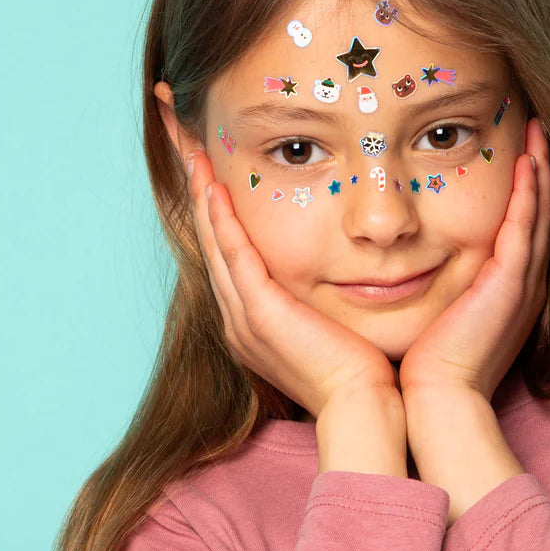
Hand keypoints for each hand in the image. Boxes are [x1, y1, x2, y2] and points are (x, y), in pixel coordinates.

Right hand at [185, 148, 399, 420]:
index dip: (215, 209)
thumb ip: (321, 289)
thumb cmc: (358, 365)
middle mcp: (238, 317)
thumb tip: (342, 257)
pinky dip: (222, 220)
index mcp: (252, 319)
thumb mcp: (330, 319)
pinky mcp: (258, 314)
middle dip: (199, 192)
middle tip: (187, 147)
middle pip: (211, 241)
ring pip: (215, 243)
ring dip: (203, 196)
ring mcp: (243, 317)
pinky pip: (234, 255)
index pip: (227, 251)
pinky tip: (214, 186)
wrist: (362, 403)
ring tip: (193, 153)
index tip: (211, 168)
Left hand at [398, 117, 549, 403]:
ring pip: (539, 213)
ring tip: (538, 131)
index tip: (516, 152)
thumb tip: (403, 259)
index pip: (522, 227)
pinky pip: (525, 227)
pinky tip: (529, 161)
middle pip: (539, 213)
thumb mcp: (438, 313)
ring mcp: (522, 283)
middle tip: (536, 128)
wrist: (437, 397)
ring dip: (541, 170)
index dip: (525, 189)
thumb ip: (435, 283)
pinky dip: (530, 193)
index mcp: (507, 290)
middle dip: (539, 170)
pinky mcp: (512, 284)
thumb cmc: (429, 362)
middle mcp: (523, 283)